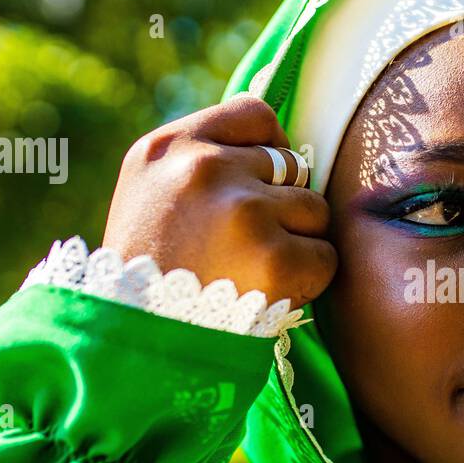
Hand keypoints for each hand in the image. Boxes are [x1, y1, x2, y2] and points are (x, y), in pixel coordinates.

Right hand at [103, 94, 335, 309]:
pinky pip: (325, 256)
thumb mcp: (149, 194)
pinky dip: (307, 280)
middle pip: (292, 167)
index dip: (269, 151)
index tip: (257, 186)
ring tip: (249, 272)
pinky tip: (266, 294)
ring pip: (314, 210)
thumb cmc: (150, 273)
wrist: (138, 346)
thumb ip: (202, 159)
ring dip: (296, 242)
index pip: (255, 116)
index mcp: (167, 148)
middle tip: (239, 248)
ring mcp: (242, 212)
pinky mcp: (275, 259)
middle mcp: (204, 169)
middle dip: (280, 206)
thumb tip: (279, 147)